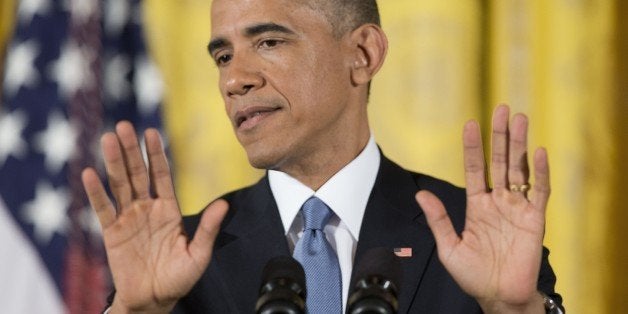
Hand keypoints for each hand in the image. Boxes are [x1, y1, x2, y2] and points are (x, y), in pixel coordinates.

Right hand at [81, 122, 227, 312]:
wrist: (153, 301)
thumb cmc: (178, 279)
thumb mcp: (198, 255)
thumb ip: (208, 229)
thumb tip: (223, 204)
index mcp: (169, 210)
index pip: (162, 176)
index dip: (157, 155)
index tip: (152, 132)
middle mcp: (147, 209)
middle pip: (137, 174)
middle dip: (132, 150)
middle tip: (123, 126)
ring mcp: (128, 219)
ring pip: (119, 185)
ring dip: (113, 162)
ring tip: (107, 139)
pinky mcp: (112, 233)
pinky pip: (102, 209)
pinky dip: (96, 192)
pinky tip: (89, 173)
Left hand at [416, 105, 548, 312]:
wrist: (498, 296)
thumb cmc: (473, 274)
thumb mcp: (449, 247)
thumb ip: (438, 220)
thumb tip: (420, 194)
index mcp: (477, 205)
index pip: (475, 168)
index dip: (473, 147)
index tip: (470, 124)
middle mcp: (498, 201)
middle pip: (500, 161)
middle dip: (501, 136)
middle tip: (502, 109)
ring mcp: (517, 208)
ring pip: (520, 170)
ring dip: (520, 145)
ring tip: (520, 119)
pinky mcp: (534, 220)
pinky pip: (539, 192)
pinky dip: (539, 173)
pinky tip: (537, 152)